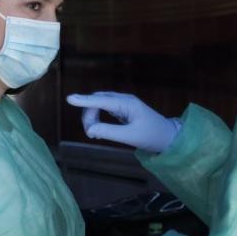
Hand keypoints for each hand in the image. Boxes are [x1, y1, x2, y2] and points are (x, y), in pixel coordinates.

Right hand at [66, 92, 180, 153]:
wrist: (167, 137)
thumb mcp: (130, 136)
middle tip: (90, 134)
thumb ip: (108, 132)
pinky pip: (104, 109)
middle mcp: (124, 100)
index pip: (101, 101)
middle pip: (97, 101)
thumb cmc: (151, 136)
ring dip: (92, 117)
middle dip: (88, 115)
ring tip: (94, 134)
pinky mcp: (122, 109)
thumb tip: (90, 130)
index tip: (69, 99)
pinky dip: (97, 117)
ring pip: (99, 104)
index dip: (84, 100)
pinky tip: (97, 129)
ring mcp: (123, 104)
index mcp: (127, 104)